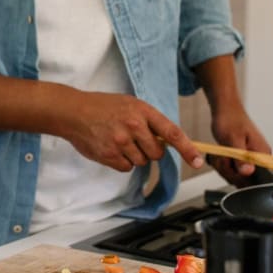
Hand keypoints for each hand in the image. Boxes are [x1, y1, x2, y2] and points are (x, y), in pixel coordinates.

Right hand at [59, 91, 203, 171]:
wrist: (73, 112)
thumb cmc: (103, 106)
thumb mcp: (130, 104)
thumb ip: (149, 121)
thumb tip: (167, 141)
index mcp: (142, 111)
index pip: (172, 133)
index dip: (188, 149)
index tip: (198, 161)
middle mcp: (133, 126)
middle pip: (157, 153)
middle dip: (150, 150)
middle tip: (135, 139)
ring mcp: (121, 142)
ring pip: (141, 162)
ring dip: (134, 155)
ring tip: (118, 140)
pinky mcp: (109, 155)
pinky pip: (126, 167)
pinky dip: (121, 161)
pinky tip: (111, 148)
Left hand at [207, 104, 271, 185]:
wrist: (225, 110)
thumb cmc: (230, 120)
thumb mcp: (233, 139)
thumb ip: (241, 158)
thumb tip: (248, 172)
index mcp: (263, 155)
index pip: (256, 179)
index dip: (239, 176)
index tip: (229, 163)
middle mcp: (260, 160)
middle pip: (244, 180)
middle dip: (228, 170)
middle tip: (221, 156)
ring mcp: (251, 161)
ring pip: (236, 176)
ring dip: (223, 167)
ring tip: (220, 153)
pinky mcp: (243, 160)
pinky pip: (233, 171)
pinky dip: (223, 165)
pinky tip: (220, 156)